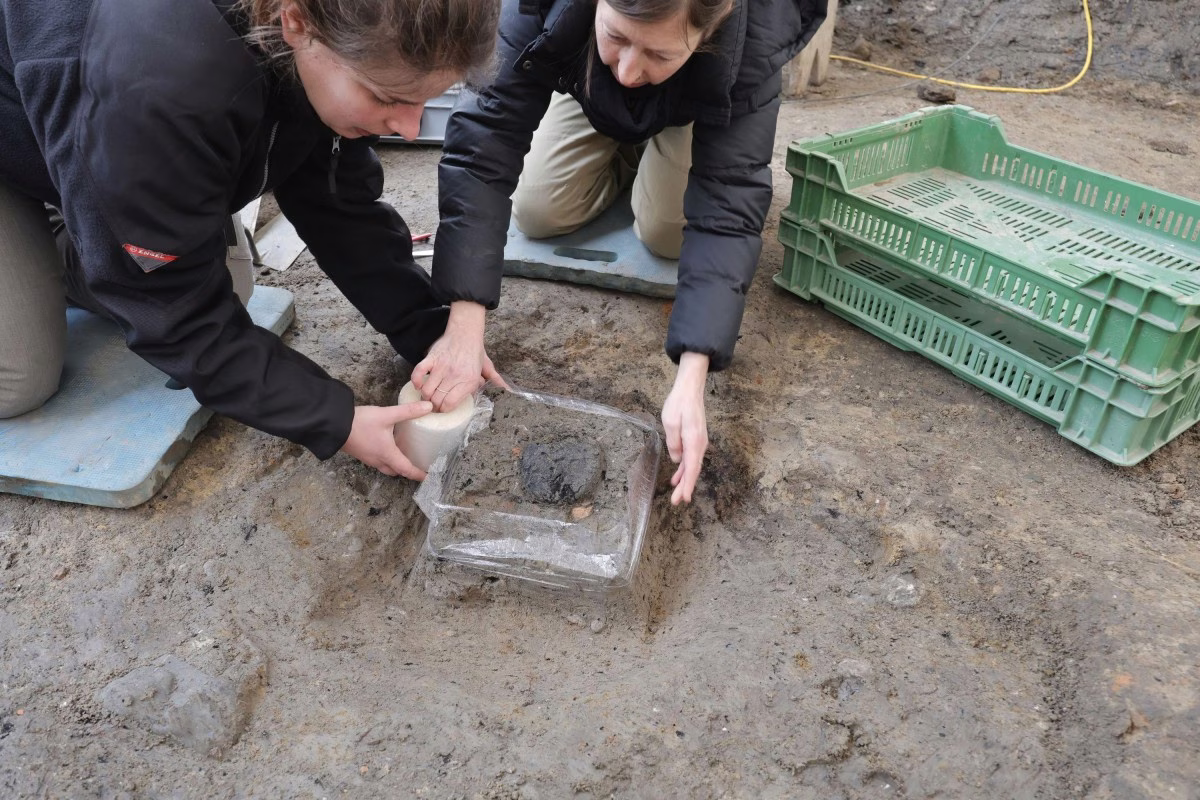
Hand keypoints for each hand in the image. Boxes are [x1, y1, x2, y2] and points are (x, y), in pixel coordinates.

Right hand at [341, 402, 432, 478]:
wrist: (333, 424)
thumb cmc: (360, 422)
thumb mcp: (386, 415)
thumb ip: (408, 411)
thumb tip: (429, 406)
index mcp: (387, 455)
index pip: (407, 470)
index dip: (418, 474)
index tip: (428, 477)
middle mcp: (378, 460)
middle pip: (396, 471)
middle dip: (408, 470)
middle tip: (418, 464)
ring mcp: (368, 458)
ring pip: (386, 467)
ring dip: (396, 465)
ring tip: (406, 454)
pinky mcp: (362, 453)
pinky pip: (378, 461)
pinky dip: (387, 458)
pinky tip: (389, 446)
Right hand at [411, 301, 505, 410]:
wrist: (465, 332)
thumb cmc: (475, 351)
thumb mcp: (487, 366)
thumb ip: (494, 378)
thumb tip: (506, 388)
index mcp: (469, 381)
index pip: (450, 404)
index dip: (444, 410)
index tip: (442, 410)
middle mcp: (455, 376)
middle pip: (437, 400)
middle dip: (433, 407)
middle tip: (433, 407)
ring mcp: (442, 367)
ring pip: (427, 390)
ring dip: (425, 397)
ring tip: (426, 398)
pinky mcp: (432, 358)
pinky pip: (419, 373)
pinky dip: (416, 381)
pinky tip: (418, 385)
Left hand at [661, 352, 709, 504]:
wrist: (690, 389)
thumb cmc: (679, 403)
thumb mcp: (670, 422)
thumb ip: (673, 443)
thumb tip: (676, 459)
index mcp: (693, 441)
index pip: (691, 468)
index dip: (687, 485)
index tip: (684, 498)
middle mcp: (699, 444)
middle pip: (693, 470)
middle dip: (686, 487)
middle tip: (677, 501)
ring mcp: (699, 442)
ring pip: (692, 465)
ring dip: (685, 479)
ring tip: (676, 493)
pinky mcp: (695, 439)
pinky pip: (691, 457)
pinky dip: (685, 468)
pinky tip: (677, 475)